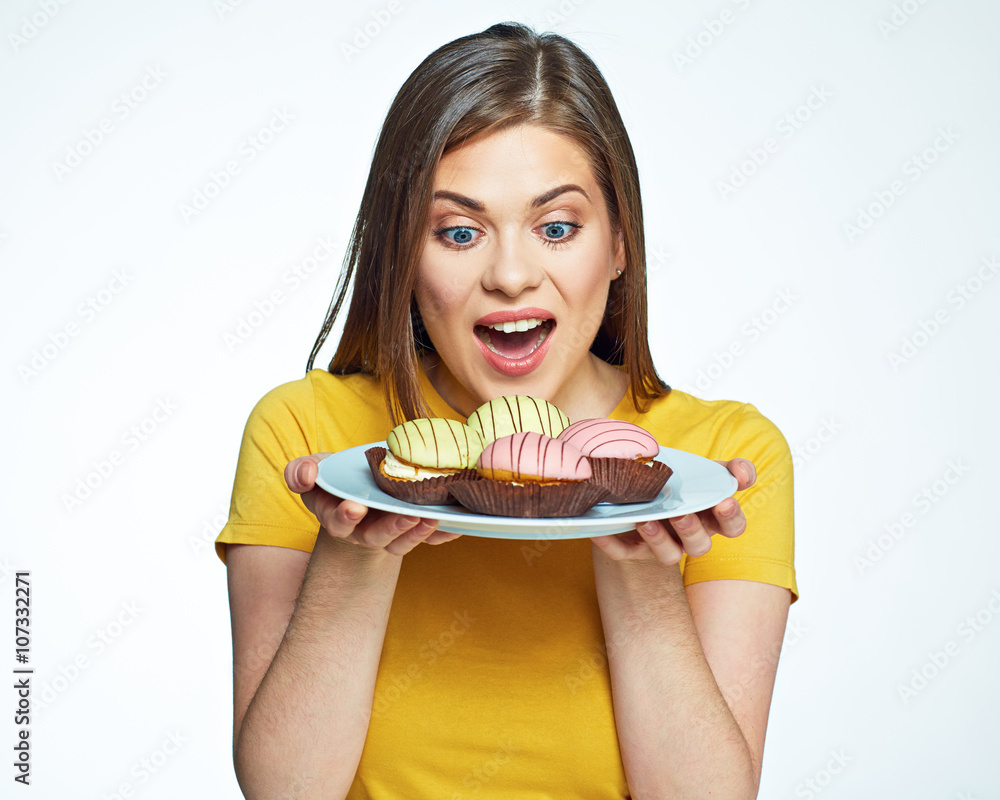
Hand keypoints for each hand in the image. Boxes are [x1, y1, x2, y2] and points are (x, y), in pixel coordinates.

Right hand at [285, 453, 461, 556]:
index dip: (344, 517)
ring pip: (402, 541)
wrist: (360, 491)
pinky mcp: (411, 531)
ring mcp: (389, 533)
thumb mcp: (314, 471)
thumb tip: (305, 475)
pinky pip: (428, 539)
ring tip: (432, 517)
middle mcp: (364, 530)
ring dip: (418, 533)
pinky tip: (456, 526)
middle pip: (376, 537)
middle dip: (391, 528)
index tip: (354, 507)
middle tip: (407, 516)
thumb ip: (300, 472)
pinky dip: (442, 535)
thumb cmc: (336, 479)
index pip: (338, 522)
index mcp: (338, 516)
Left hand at [590, 458, 755, 565]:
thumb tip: (743, 474)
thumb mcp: (704, 471)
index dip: (732, 518)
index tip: (724, 501)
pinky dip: (611, 543)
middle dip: (692, 530)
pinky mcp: (631, 549)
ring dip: (658, 540)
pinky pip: (621, 553)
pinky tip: (599, 530)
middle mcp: (688, 538)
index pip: (732, 527)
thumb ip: (729, 470)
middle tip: (682, 513)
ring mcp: (660, 546)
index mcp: (710, 518)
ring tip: (646, 520)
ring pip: (668, 556)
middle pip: (700, 546)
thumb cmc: (679, 482)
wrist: (640, 489)